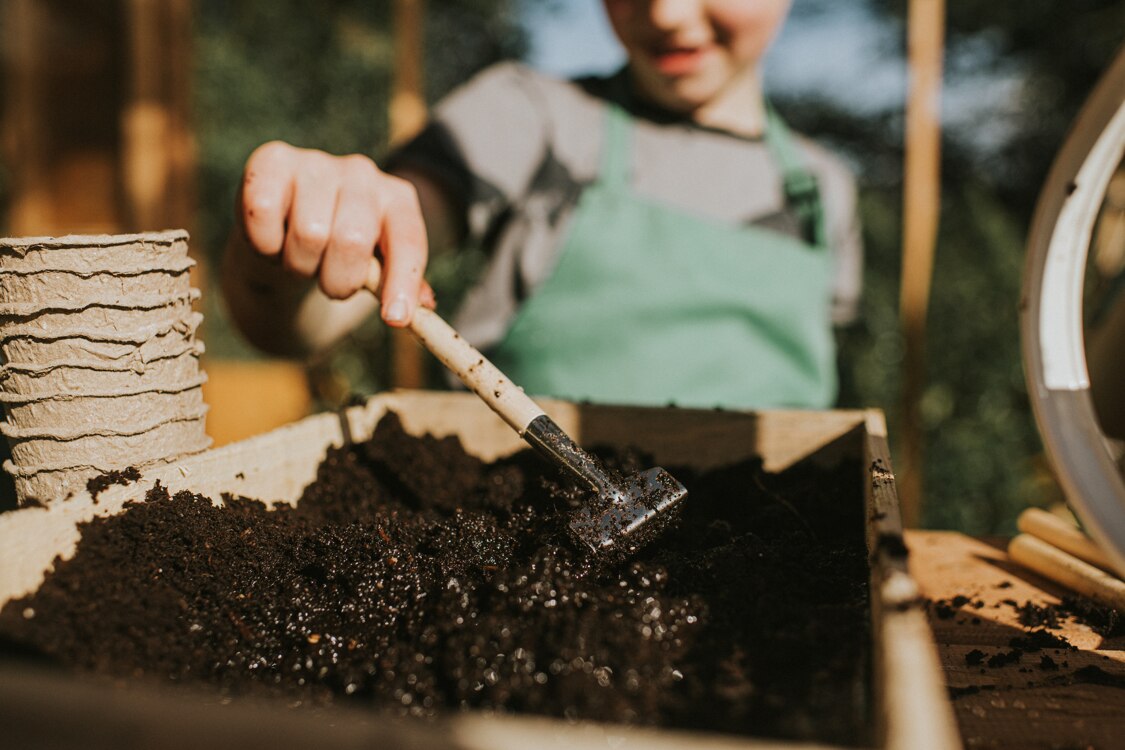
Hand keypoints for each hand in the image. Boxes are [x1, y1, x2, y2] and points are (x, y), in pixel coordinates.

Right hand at [237, 141, 433, 326]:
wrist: (284, 236)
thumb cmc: (335, 257)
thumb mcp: (372, 270)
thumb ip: (397, 285)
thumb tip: (423, 306)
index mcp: (397, 199)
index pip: (407, 241)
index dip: (402, 281)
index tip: (395, 318)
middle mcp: (362, 173)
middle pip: (352, 240)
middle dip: (338, 281)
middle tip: (329, 286)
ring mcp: (317, 163)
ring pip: (309, 233)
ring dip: (299, 265)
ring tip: (299, 260)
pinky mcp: (272, 161)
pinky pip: (265, 212)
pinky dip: (265, 243)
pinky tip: (271, 241)